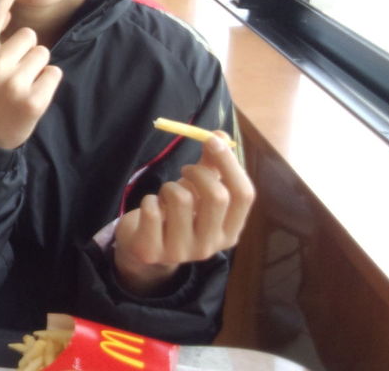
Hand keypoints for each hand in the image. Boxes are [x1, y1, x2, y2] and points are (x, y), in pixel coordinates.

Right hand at [0, 0, 63, 149]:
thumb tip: (6, 9)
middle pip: (28, 35)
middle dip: (24, 50)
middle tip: (10, 73)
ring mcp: (14, 84)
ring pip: (43, 53)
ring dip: (36, 67)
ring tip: (19, 85)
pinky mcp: (34, 101)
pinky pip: (54, 73)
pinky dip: (47, 83)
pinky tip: (30, 96)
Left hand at [112, 133, 255, 294]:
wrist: (145, 247)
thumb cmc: (178, 214)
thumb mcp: (198, 192)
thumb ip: (211, 165)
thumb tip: (221, 135)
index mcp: (230, 231)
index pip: (244, 195)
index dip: (230, 163)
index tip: (212, 140)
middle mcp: (211, 246)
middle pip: (217, 197)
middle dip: (198, 173)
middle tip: (185, 170)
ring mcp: (181, 252)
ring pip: (181, 199)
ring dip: (169, 186)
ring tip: (166, 194)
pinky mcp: (152, 251)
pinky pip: (152, 210)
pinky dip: (149, 200)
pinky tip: (150, 208)